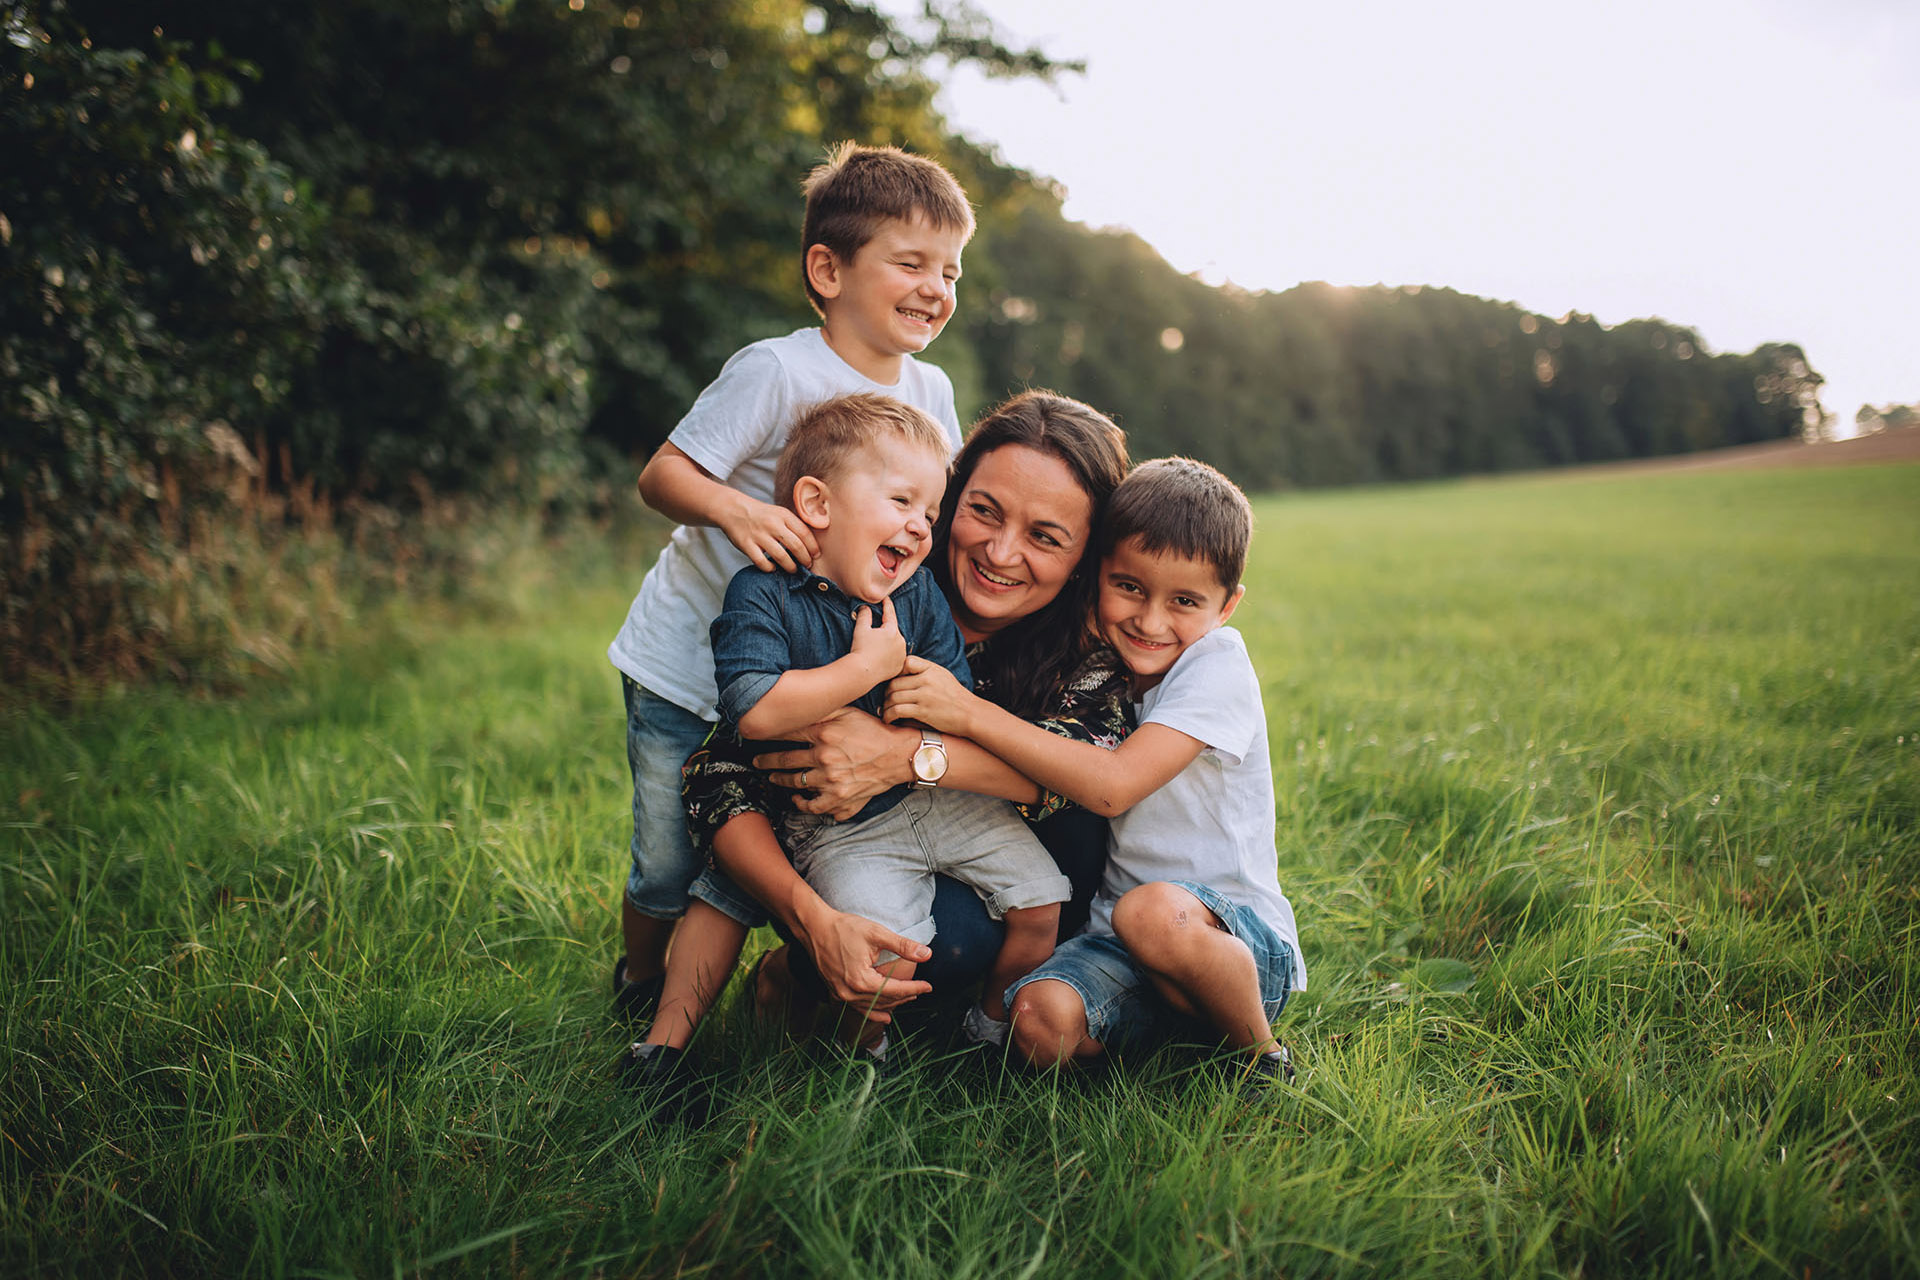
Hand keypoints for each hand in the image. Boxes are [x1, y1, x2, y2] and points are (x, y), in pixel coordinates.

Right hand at [717, 496, 817, 572]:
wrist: (733, 509)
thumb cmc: (761, 515)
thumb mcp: (779, 513)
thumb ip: (794, 525)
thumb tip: (813, 544)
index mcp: (783, 515)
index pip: (804, 533)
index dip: (813, 547)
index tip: (816, 555)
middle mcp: (772, 524)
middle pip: (796, 545)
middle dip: (805, 559)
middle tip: (808, 565)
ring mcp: (758, 535)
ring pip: (781, 556)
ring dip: (791, 566)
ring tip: (794, 569)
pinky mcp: (746, 545)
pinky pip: (762, 562)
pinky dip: (770, 568)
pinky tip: (773, 568)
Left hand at [753, 707, 915, 819]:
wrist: (899, 755)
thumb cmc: (874, 731)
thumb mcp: (850, 711)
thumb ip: (824, 708)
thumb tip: (800, 701)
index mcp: (824, 733)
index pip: (787, 733)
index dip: (768, 734)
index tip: (756, 735)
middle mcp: (824, 757)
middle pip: (784, 760)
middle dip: (765, 760)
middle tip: (755, 759)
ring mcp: (830, 780)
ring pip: (794, 782)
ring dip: (778, 779)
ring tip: (770, 776)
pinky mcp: (839, 798)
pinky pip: (812, 806)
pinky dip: (801, 803)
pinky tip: (796, 797)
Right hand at [796, 906, 934, 1016]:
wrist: (814, 928)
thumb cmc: (843, 928)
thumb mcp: (876, 934)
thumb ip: (902, 946)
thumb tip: (926, 954)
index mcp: (861, 981)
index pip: (895, 990)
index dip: (914, 988)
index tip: (929, 986)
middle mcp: (850, 993)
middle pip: (885, 1000)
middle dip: (905, 996)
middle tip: (921, 990)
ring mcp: (841, 995)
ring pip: (872, 1006)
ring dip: (891, 1004)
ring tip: (907, 999)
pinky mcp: (835, 992)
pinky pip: (858, 1007)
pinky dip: (873, 1011)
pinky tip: (883, 1015)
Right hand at [848, 597, 906, 683]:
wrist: (862, 672)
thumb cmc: (860, 649)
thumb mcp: (861, 629)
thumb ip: (864, 615)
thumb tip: (865, 607)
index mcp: (892, 631)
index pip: (890, 613)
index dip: (887, 605)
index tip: (886, 598)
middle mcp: (901, 642)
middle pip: (893, 631)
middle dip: (886, 629)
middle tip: (877, 629)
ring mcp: (901, 655)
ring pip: (896, 644)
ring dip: (889, 643)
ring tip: (878, 647)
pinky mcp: (900, 666)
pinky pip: (896, 657)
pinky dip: (891, 655)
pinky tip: (882, 657)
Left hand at [882, 655, 976, 735]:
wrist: (970, 714)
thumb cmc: (956, 697)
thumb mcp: (943, 675)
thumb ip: (925, 671)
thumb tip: (902, 673)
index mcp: (931, 669)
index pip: (905, 662)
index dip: (895, 672)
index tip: (893, 682)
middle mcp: (926, 680)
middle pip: (894, 682)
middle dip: (886, 693)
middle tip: (885, 700)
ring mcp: (924, 695)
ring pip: (893, 697)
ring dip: (885, 706)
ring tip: (885, 711)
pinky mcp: (922, 711)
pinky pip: (897, 711)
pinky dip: (888, 716)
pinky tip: (888, 719)